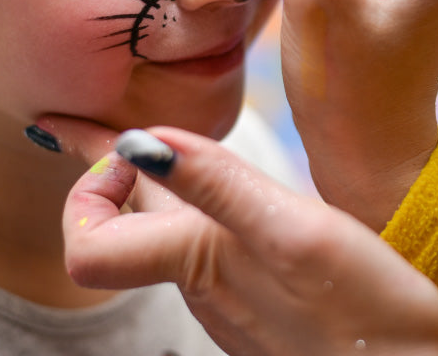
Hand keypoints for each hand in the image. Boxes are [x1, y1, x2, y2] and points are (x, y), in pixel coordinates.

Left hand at [48, 118, 437, 355]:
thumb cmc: (364, 313)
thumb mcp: (293, 233)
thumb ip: (218, 188)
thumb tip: (138, 145)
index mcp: (198, 260)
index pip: (88, 244)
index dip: (88, 190)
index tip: (117, 140)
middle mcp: (202, 281)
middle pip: (121, 228)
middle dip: (103, 173)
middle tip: (73, 124)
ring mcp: (231, 293)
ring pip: (164, 232)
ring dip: (147, 185)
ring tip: (144, 141)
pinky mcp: (263, 295)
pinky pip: (206, 242)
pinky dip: (193, 203)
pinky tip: (217, 186)